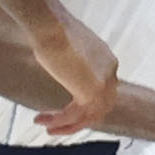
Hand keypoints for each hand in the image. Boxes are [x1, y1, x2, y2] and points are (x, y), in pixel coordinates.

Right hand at [30, 13, 119, 136]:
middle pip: (99, 107)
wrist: (52, 26)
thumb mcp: (68, 49)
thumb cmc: (54, 30)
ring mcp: (103, 85)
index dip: (86, 106)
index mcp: (107, 61)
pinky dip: (59, 121)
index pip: (103, 92)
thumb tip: (62, 67)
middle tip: (58, 125)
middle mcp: (110, 73)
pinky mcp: (90, 93)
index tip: (67, 111)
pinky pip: (74, 115)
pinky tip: (44, 121)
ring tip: (48, 128)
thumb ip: (72, 63)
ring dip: (66, 125)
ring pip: (87, 115)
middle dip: (78, 120)